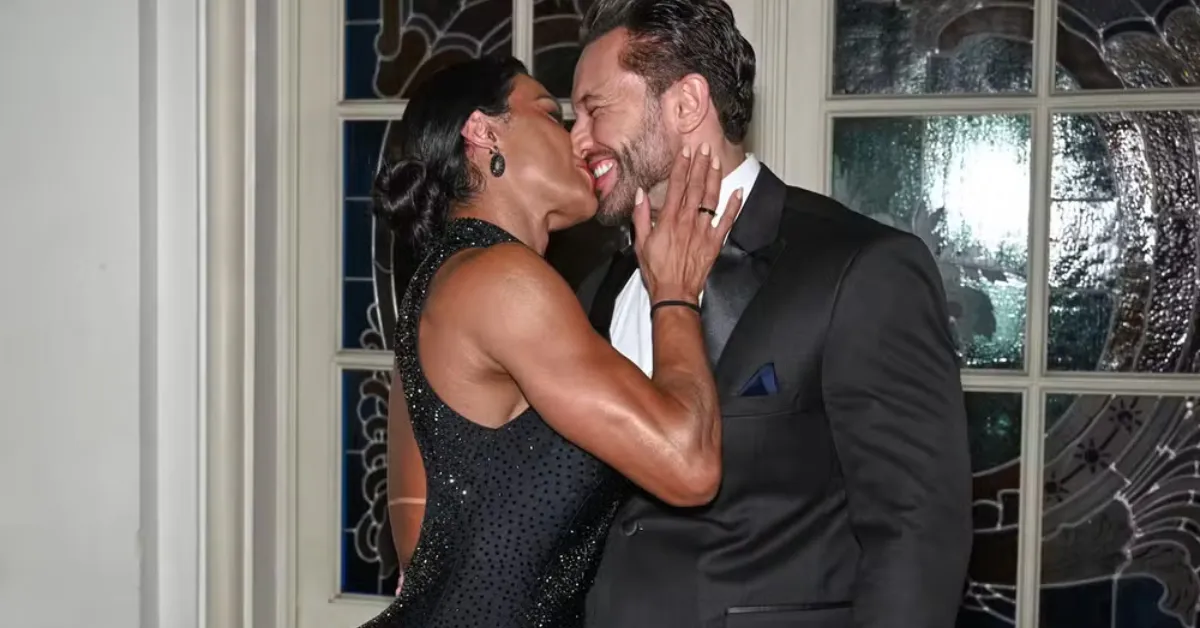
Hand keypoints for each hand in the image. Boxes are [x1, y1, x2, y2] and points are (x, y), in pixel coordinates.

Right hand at [633, 143, 743, 304]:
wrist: (674, 292)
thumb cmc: (656, 270)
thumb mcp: (640, 243)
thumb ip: (640, 217)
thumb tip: (640, 194)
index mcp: (668, 220)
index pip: (676, 186)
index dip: (682, 167)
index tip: (686, 152)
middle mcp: (688, 221)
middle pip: (696, 187)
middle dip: (700, 165)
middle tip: (705, 148)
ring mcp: (703, 231)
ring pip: (711, 199)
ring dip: (715, 178)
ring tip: (717, 161)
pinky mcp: (715, 242)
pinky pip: (727, 221)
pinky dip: (733, 206)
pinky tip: (738, 191)